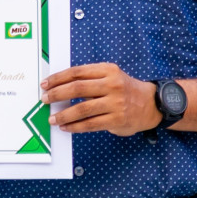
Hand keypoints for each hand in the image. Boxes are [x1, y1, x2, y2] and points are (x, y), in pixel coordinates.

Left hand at [40, 63, 160, 136]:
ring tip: (52, 119)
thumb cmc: (124, 90)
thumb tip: (59, 87)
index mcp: (107, 70)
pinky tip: (66, 127)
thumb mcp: (110, 76)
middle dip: (57, 94)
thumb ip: (89, 79)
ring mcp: (115, 103)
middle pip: (77, 88)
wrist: (151, 104)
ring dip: (63, 114)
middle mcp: (112, 85)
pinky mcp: (116, 119)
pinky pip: (91, 124)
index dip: (58, 78)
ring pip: (82, 109)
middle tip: (44, 100)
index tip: (45, 84)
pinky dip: (75, 126)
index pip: (77, 72)